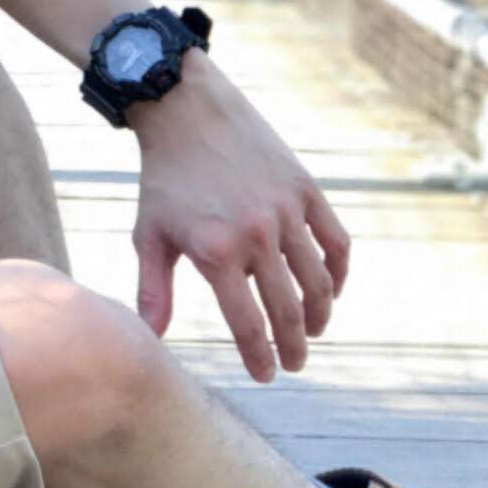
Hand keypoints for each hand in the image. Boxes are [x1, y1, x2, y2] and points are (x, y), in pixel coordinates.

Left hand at [128, 53, 349, 382]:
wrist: (187, 111)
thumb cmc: (163, 178)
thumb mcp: (149, 235)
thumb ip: (153, 291)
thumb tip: (150, 340)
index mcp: (216, 251)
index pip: (248, 324)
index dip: (260, 357)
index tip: (265, 375)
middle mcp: (257, 235)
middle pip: (288, 310)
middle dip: (294, 346)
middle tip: (295, 364)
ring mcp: (286, 211)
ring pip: (318, 281)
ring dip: (320, 315)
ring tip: (311, 331)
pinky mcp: (306, 189)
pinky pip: (336, 241)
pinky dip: (338, 271)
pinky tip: (330, 289)